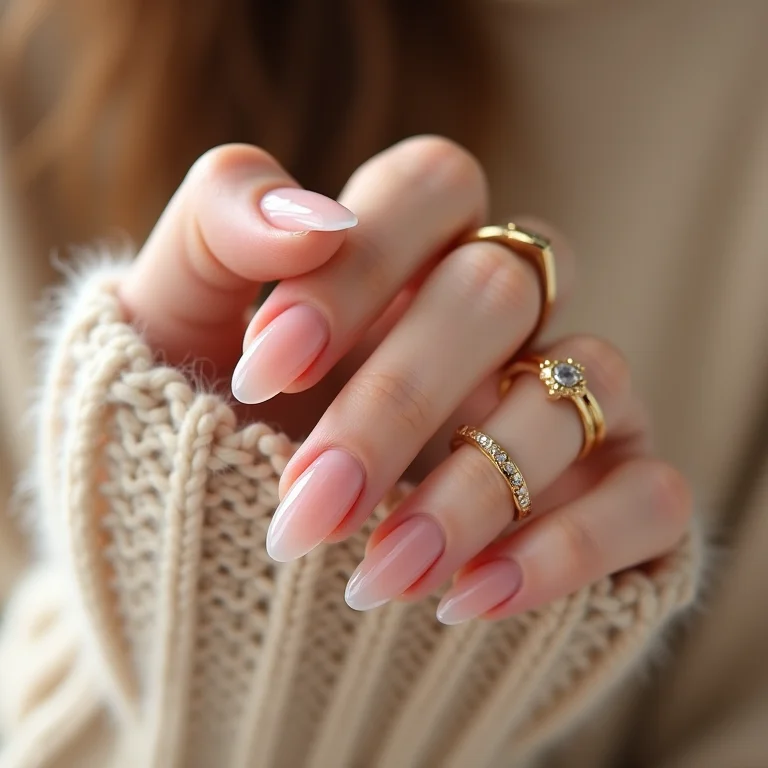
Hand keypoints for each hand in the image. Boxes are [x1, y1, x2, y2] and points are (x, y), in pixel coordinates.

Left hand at [121, 137, 691, 623]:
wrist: (238, 558)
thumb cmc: (208, 424)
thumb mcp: (176, 321)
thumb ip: (220, 233)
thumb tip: (309, 216)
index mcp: (405, 257)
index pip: (433, 185)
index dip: (359, 262)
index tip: (265, 368)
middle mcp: (498, 318)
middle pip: (496, 292)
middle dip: (397, 402)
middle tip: (309, 506)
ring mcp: (565, 401)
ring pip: (578, 391)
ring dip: (475, 490)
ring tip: (376, 578)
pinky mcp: (613, 493)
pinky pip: (649, 495)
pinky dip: (571, 548)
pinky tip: (469, 602)